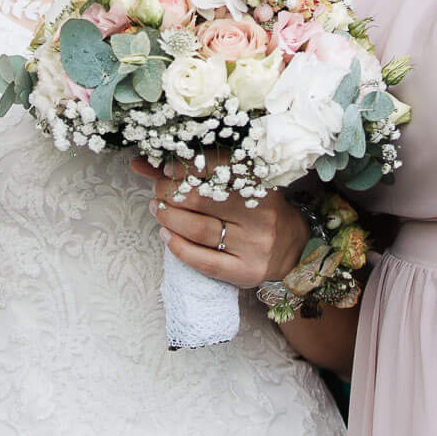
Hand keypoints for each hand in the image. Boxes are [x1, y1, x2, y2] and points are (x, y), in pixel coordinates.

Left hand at [130, 158, 308, 289]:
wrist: (293, 248)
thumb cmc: (257, 210)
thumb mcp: (237, 185)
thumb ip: (193, 172)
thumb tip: (142, 164)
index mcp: (261, 184)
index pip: (218, 169)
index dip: (186, 168)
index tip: (166, 168)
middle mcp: (260, 214)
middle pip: (202, 199)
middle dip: (170, 193)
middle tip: (158, 190)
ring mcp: (254, 245)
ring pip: (199, 230)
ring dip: (169, 218)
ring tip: (158, 209)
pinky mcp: (246, 271)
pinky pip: (205, 261)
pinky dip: (179, 247)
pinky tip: (166, 236)